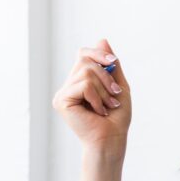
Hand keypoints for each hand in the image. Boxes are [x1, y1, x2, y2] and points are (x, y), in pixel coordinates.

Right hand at [52, 39, 132, 158]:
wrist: (112, 140)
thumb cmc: (116, 118)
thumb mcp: (118, 86)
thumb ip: (110, 65)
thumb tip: (101, 39)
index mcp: (80, 81)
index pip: (83, 54)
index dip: (98, 53)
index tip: (114, 62)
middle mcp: (69, 85)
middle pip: (85, 59)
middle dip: (106, 75)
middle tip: (114, 94)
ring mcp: (63, 93)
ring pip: (86, 72)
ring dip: (104, 89)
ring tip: (107, 106)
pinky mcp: (61, 100)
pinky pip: (83, 85)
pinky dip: (97, 97)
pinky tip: (98, 111)